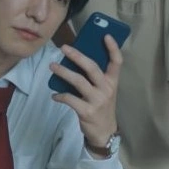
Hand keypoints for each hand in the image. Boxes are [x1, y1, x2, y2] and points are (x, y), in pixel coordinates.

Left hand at [50, 34, 121, 150]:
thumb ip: (95, 78)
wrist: (104, 133)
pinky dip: (60, 96)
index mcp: (112, 82)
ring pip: (78, 81)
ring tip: (52, 66)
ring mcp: (97, 100)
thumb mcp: (104, 91)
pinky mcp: (86, 111)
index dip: (113, 48)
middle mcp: (106, 89)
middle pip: (92, 68)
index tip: (105, 35)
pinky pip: (70, 99)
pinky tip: (54, 95)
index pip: (117, 62)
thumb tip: (77, 59)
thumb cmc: (101, 107)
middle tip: (64, 48)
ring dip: (63, 72)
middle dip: (77, 56)